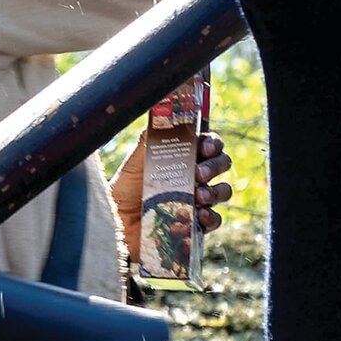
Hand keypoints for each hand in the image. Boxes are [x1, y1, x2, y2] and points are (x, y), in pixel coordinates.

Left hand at [111, 131, 231, 261]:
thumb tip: (162, 115)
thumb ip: (151, 139)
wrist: (118, 224)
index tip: (206, 147)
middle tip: (199, 172)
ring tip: (199, 195)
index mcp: (183, 157)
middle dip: (215, 166)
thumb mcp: (135, 162)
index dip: (213, 142)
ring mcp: (198, 201)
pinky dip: (212, 216)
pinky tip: (200, 214)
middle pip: (221, 164)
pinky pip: (216, 219)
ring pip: (223, 190)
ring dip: (215, 191)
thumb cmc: (125, 190)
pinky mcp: (197, 225)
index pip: (208, 143)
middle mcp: (194, 177)